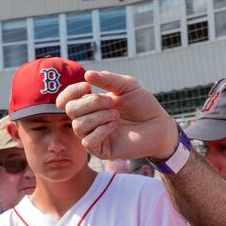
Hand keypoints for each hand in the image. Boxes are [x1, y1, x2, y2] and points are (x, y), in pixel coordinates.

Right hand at [57, 71, 179, 162]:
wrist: (159, 125)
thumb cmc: (143, 105)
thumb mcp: (127, 86)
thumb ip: (108, 79)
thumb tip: (87, 74)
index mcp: (90, 104)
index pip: (66, 99)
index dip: (70, 92)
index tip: (86, 86)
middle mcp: (88, 119)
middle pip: (70, 110)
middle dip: (90, 103)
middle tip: (111, 102)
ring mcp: (93, 135)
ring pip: (78, 126)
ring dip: (98, 117)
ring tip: (116, 115)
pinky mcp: (101, 150)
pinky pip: (88, 141)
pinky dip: (101, 130)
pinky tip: (115, 125)